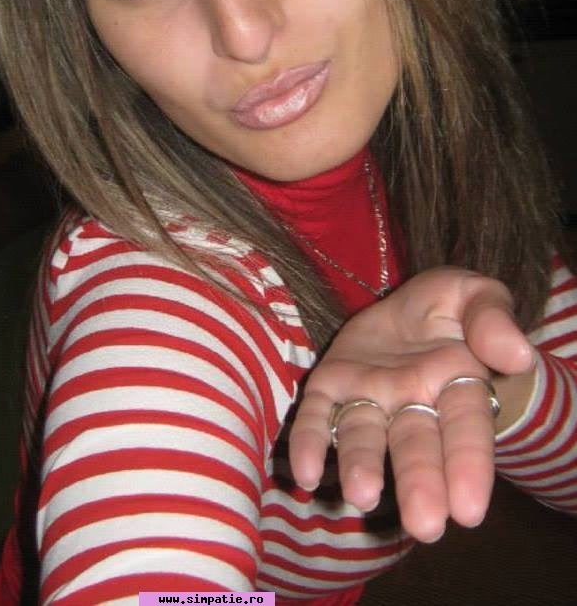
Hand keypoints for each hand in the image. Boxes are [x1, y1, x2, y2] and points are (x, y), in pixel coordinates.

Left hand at [289, 267, 535, 541]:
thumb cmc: (450, 308)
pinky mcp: (329, 386)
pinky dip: (309, 442)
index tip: (468, 509)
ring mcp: (368, 397)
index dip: (468, 464)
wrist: (407, 306)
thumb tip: (517, 355)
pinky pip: (318, 416)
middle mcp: (411, 401)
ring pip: (363, 435)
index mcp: (458, 383)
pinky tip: (303, 471)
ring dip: (360, 466)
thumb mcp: (477, 295)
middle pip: (415, 443)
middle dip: (419, 482)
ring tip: (360, 497)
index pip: (465, 426)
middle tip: (424, 525)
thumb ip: (492, 318)